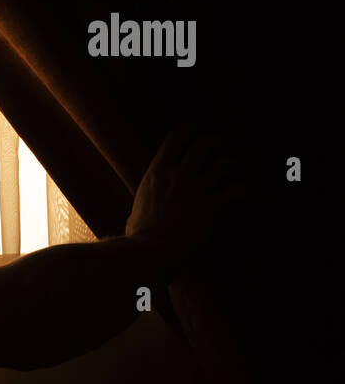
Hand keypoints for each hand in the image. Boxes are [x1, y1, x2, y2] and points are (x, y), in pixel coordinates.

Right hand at [125, 124, 253, 267]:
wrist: (149, 253)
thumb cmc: (138, 236)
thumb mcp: (136, 208)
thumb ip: (146, 201)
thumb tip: (138, 212)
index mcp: (157, 172)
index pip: (177, 136)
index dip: (193, 130)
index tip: (201, 132)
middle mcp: (178, 175)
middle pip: (205, 143)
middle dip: (218, 144)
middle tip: (223, 150)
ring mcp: (197, 190)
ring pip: (225, 162)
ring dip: (233, 165)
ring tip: (235, 171)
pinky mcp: (213, 207)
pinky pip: (239, 188)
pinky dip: (247, 188)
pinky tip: (247, 192)